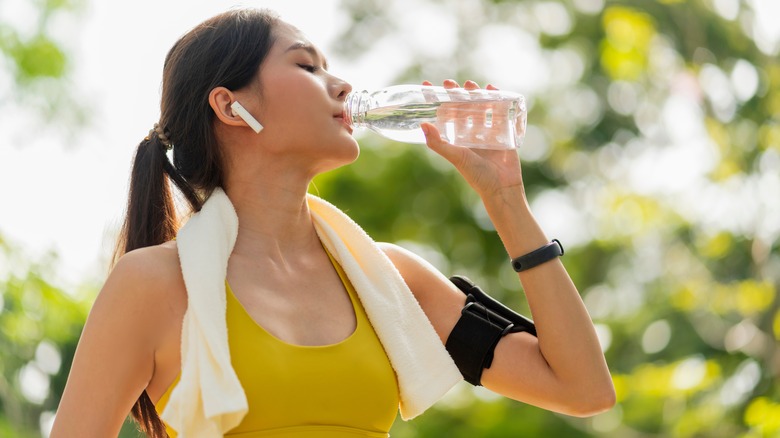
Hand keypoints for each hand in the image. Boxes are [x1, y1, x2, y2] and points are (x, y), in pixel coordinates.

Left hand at [421, 79, 524, 198]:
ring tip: (470, 83)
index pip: (444, 115)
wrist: (502, 187)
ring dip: (475, 94)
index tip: (427, 86)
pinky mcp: (503, 132)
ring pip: (480, 107)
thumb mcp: (455, 157)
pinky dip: (497, 99)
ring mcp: (487, 131)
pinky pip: (499, 112)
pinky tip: (492, 89)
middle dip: (456, 94)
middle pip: (462, 108)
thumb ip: (438, 143)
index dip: (436, 102)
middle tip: (450, 82)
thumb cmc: (477, 175)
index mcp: (457, 139)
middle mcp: (470, 134)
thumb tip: (422, 125)